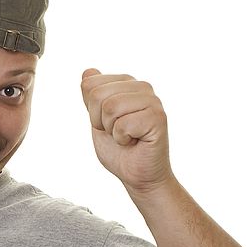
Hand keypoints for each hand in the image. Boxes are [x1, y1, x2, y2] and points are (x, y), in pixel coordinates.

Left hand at [81, 68, 174, 197]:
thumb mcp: (97, 120)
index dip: (91, 111)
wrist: (137, 175)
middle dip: (100, 121)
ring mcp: (152, 100)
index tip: (107, 124)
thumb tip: (88, 72)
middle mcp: (141, 87)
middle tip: (117, 132)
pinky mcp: (158, 117)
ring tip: (126, 136)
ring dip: (112, 130)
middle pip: (97, 95)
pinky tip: (135, 141)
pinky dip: (122, 139)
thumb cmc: (119, 150)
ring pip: (110, 107)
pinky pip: (123, 124)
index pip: (89, 85)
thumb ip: (92, 97)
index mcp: (126, 83)